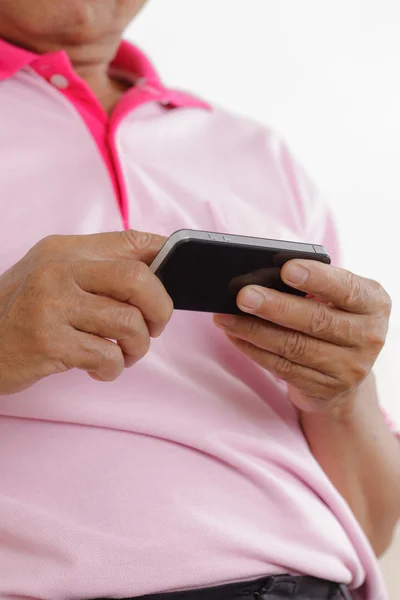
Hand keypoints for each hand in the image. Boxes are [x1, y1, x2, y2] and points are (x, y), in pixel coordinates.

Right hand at [0, 230, 171, 394]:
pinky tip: (99, 367)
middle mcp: (58, 270)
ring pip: (128, 322)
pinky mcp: (48, 341)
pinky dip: (113, 368)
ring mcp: (51, 305)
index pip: (130, 240)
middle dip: (160, 309)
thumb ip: (94, 271)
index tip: (179, 271)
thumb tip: (154, 277)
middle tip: (154, 327)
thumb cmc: (19, 313)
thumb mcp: (51, 276)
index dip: (165, 254)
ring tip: (123, 353)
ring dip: (137, 346)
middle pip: (138, 279)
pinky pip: (107, 355)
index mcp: (65, 250)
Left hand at [214, 260, 390, 412]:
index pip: (346, 289)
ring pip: (293, 347)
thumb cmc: (334, 317)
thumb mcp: (336, 298)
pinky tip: (234, 336)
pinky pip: (282, 367)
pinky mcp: (324, 389)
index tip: (287, 268)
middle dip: (275, 307)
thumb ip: (313, 286)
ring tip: (225, 317)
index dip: (317, 279)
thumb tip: (262, 278)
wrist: (346, 368)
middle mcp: (367, 337)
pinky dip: (253, 350)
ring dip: (253, 331)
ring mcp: (348, 368)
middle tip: (243, 296)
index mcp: (373, 304)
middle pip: (315, 321)